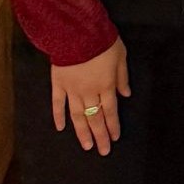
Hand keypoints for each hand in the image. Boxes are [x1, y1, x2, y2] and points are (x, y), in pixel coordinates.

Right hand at [51, 37, 130, 154]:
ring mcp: (72, 90)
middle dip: (100, 136)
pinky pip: (57, 104)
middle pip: (95, 118)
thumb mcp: (121, 56)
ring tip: (86, 146)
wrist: (77, 31)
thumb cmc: (102, 41)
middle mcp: (89, 92)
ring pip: (77, 116)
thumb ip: (122, 77)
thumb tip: (126, 95)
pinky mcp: (58, 84)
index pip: (110, 111)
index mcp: (106, 85)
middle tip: (103, 151)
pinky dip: (58, 117)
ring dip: (82, 132)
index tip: (114, 139)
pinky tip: (61, 128)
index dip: (113, 126)